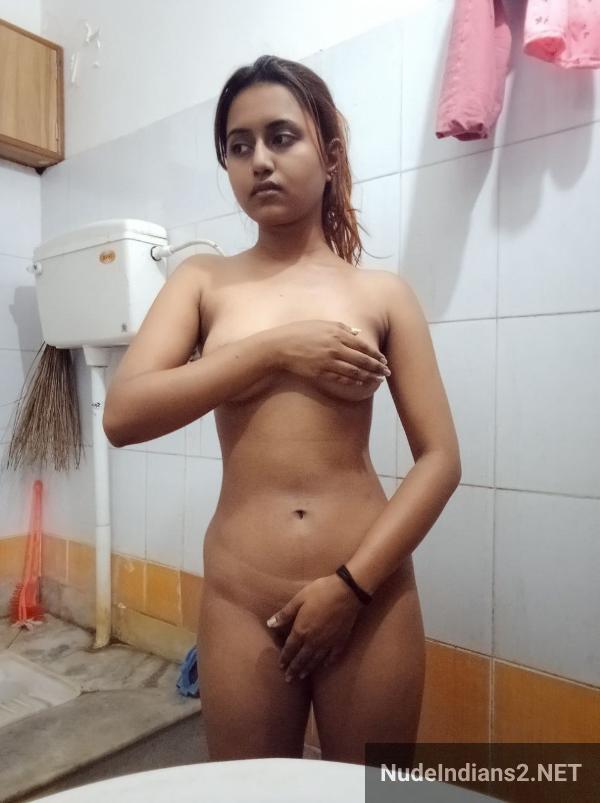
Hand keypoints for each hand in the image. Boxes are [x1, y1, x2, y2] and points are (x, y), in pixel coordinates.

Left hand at [266, 574, 363, 681]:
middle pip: (302, 658)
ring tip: (302, 676)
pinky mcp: (341, 640)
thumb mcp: (299, 599)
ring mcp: (328, 642)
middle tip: (289, 680)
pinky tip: (324, 666)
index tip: (281, 666)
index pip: (290, 649)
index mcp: (302, 630)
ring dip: (308, 669)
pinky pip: (333, 656)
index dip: (285, 658)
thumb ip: (285, 613)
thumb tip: (270, 624)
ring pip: (316, 660)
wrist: (347, 592)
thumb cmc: (320, 592)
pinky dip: (328, 663)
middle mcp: (314, 641)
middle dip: (294, 669)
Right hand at [270, 320, 389, 385]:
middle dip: (377, 368)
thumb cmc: (301, 332)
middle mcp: (335, 347)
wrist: (280, 346)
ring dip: (368, 377)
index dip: (376, 355)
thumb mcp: (322, 324)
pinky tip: (360, 383)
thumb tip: (357, 332)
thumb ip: (342, 327)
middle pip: (362, 360)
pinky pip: (341, 379)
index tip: (384, 360)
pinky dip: (353, 381)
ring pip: (354, 372)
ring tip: (377, 380)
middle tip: (386, 373)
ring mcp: (328, 361)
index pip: (363, 346)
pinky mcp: (321, 373)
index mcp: (337, 333)